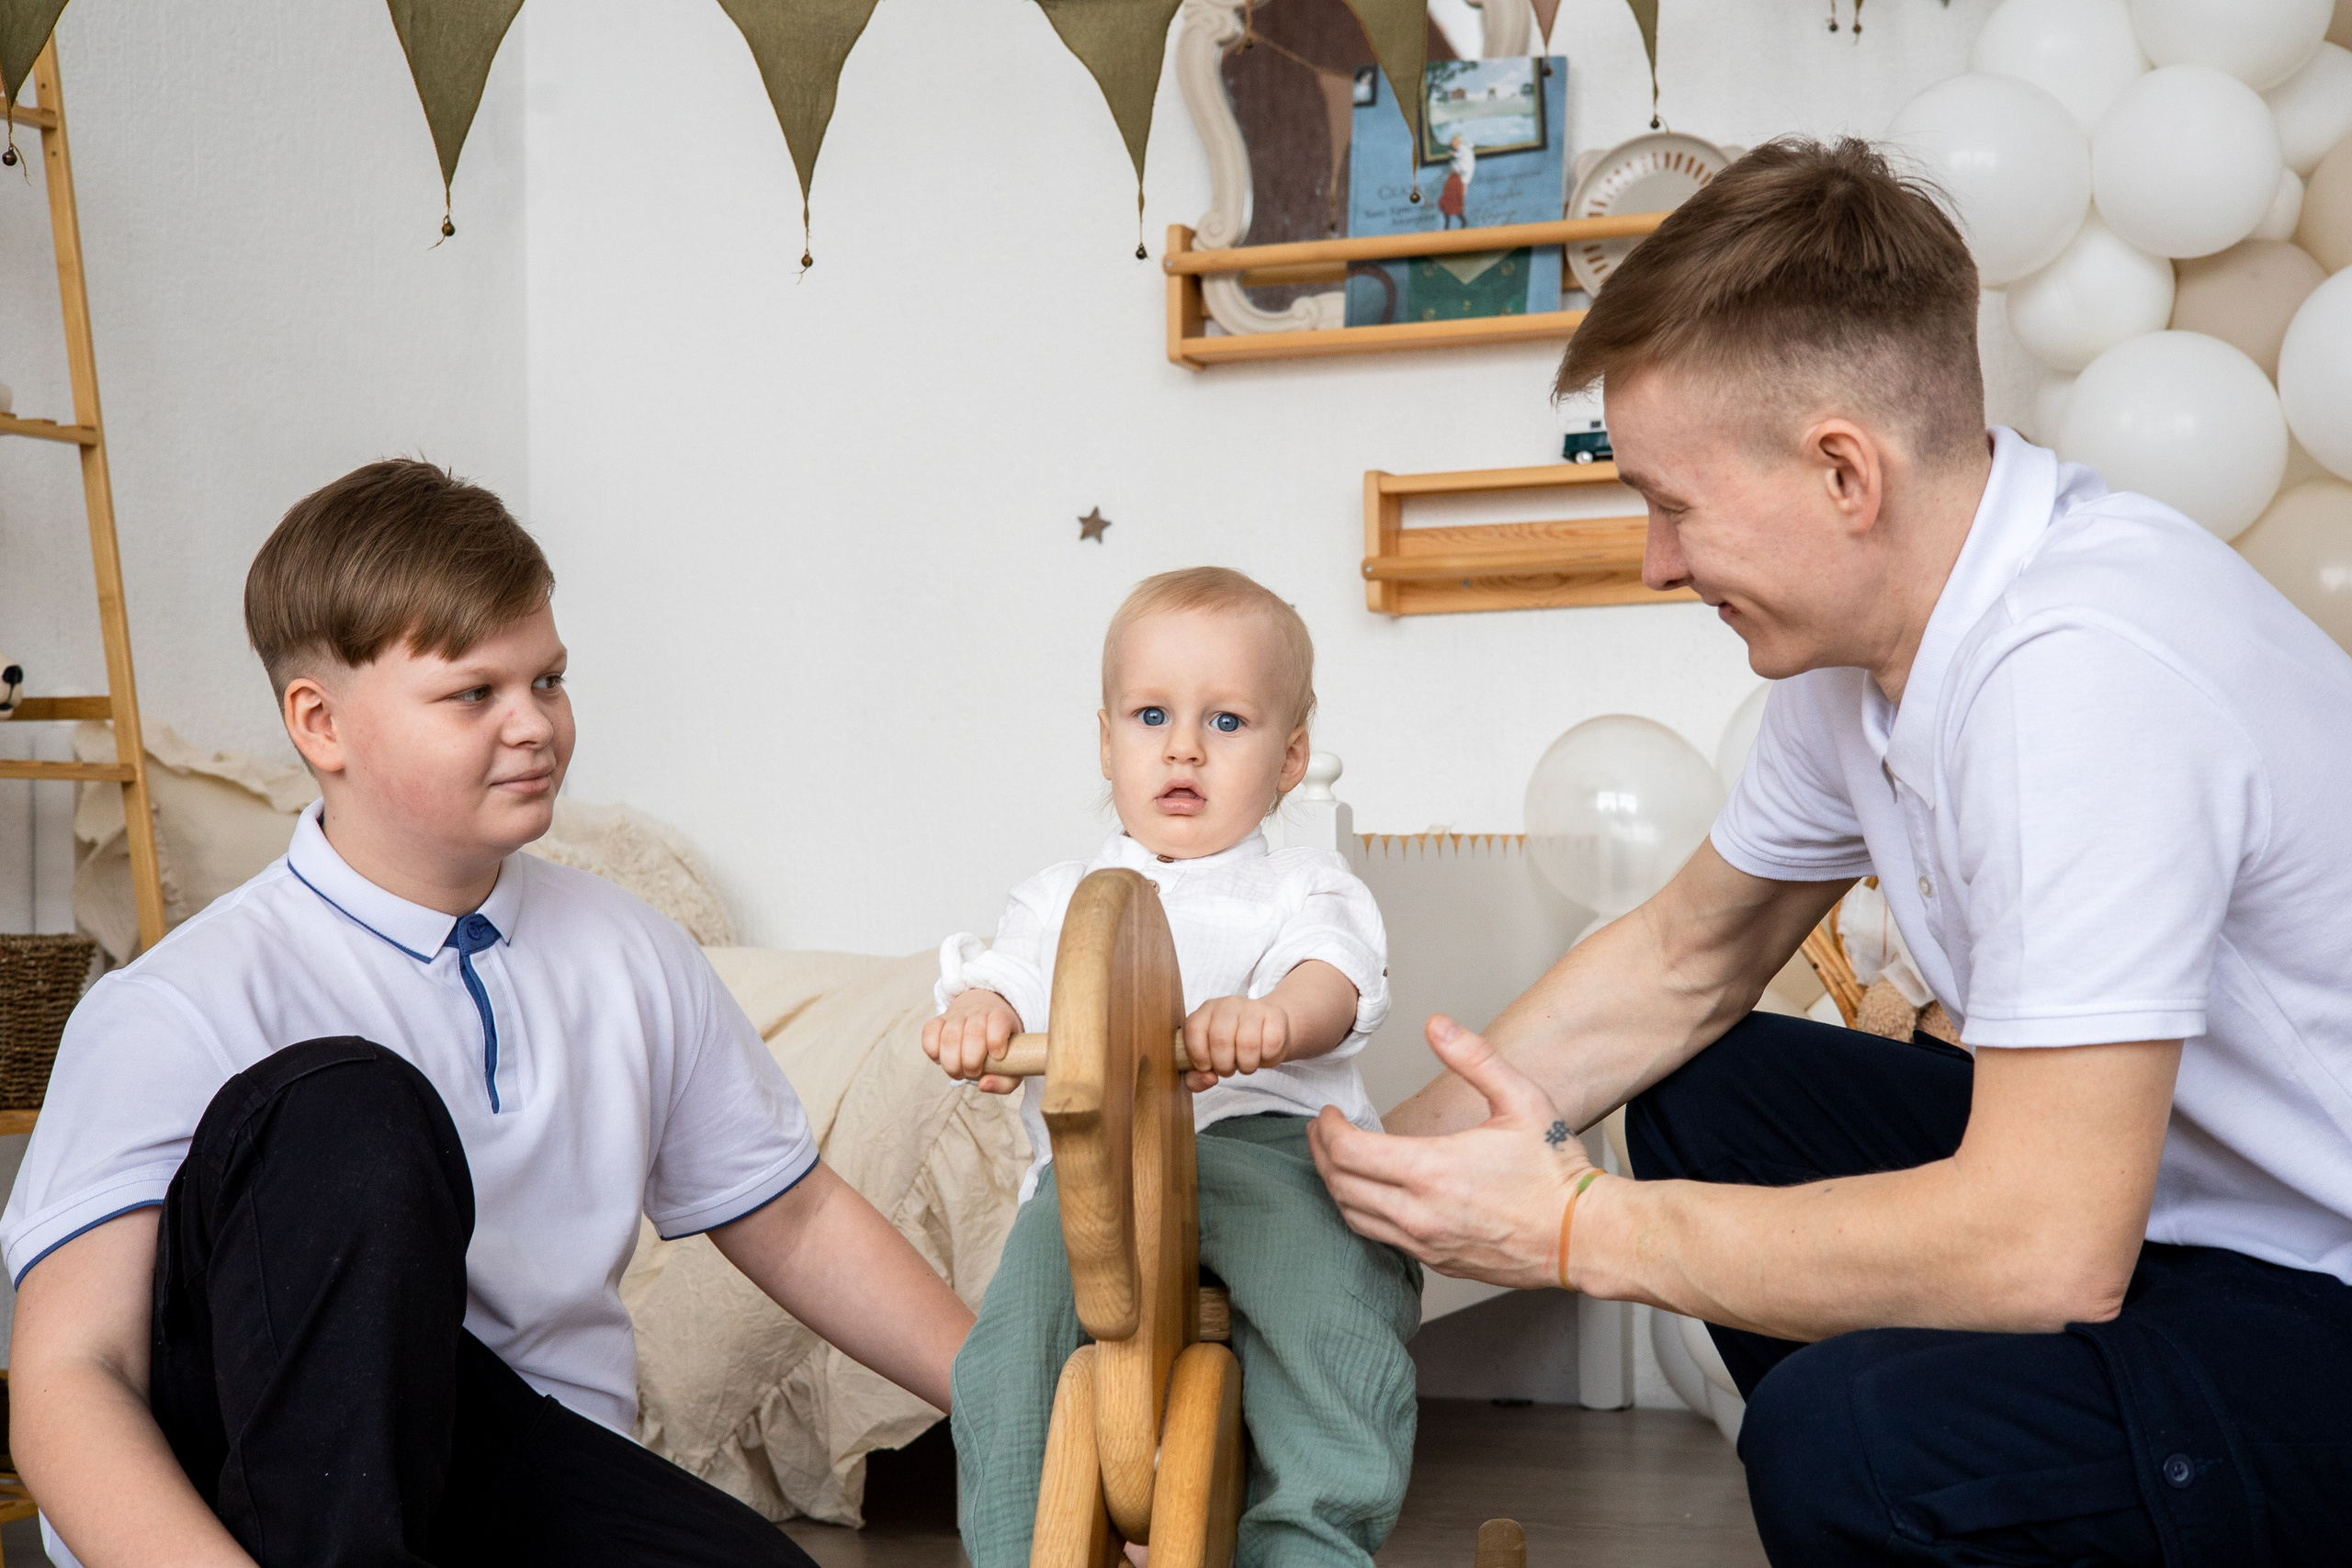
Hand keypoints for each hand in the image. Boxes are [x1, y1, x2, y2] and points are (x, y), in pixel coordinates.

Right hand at [922, 990, 1021, 1094]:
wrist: (985, 1018)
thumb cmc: (1001, 1047)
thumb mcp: (1013, 1064)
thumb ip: (1005, 1081)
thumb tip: (983, 1084)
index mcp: (1001, 1018)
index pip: (998, 1021)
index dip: (996, 1040)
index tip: (997, 1056)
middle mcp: (978, 1013)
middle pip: (973, 1032)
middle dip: (971, 1061)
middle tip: (973, 1072)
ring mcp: (957, 1015)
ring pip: (949, 1034)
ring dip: (952, 1061)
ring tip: (958, 1072)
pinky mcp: (938, 1021)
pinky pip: (929, 1031)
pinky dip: (932, 1050)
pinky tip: (941, 1059)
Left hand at [1180, 994, 1298, 1090]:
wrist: (1265, 1033)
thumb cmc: (1231, 1048)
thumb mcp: (1208, 1063)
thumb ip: (1196, 1078)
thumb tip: (1208, 1078)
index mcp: (1205, 1011)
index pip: (1194, 1029)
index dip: (1199, 1055)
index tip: (1206, 1067)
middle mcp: (1228, 1004)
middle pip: (1221, 1039)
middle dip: (1223, 1065)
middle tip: (1228, 1069)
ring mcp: (1253, 1006)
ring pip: (1248, 1043)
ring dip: (1246, 1065)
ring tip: (1246, 1064)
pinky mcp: (1276, 1014)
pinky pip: (1272, 1043)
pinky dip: (1267, 1058)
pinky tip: (1263, 1054)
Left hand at [1308, 1014, 1602, 1289]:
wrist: (1583, 1236)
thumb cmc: (1555, 1172)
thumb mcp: (1520, 1100)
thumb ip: (1474, 1058)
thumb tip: (1436, 1025)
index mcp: (1432, 1171)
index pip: (1348, 1152)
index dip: (1327, 1129)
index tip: (1328, 1114)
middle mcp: (1419, 1214)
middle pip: (1340, 1186)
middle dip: (1321, 1155)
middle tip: (1320, 1132)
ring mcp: (1427, 1243)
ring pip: (1354, 1218)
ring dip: (1336, 1187)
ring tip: (1335, 1161)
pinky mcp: (1438, 1262)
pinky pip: (1381, 1239)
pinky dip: (1363, 1214)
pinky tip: (1370, 1195)